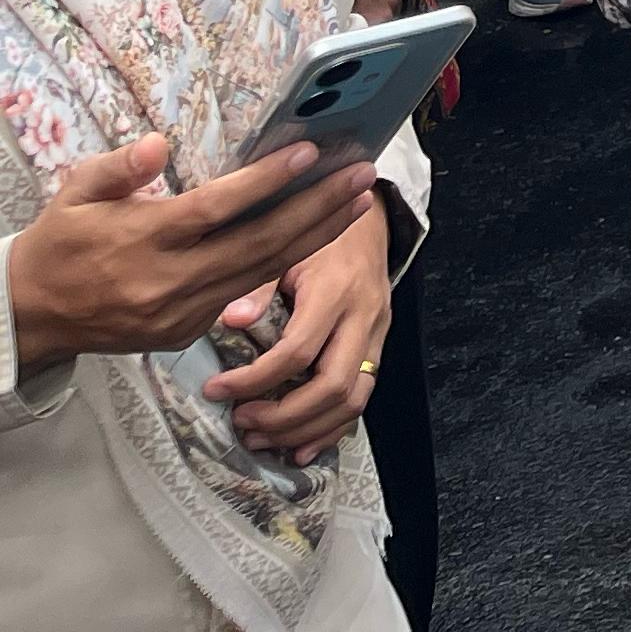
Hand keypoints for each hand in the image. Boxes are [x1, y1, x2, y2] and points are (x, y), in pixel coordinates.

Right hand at [0, 136, 379, 369]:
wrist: (28, 318)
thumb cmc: (57, 246)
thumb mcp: (72, 197)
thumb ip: (117, 169)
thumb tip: (159, 144)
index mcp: (141, 241)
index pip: (216, 208)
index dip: (266, 181)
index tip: (309, 151)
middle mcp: (168, 281)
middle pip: (258, 243)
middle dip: (318, 207)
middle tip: (362, 172)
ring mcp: (180, 313)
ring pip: (263, 271)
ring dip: (316, 235)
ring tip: (358, 200)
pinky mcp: (186, 332)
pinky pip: (244, 294)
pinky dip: (284, 264)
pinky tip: (316, 236)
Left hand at [204, 200, 392, 463]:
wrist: (369, 219)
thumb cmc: (318, 234)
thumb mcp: (287, 248)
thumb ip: (259, 284)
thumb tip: (229, 320)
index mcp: (336, 291)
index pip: (297, 352)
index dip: (253, 380)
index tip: (215, 389)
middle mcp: (363, 317)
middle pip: (332, 386)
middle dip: (283, 416)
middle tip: (240, 421)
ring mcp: (376, 335)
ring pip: (353, 400)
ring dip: (304, 429)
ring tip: (260, 436)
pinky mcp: (378, 347)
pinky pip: (361, 400)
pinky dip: (329, 431)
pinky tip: (298, 449)